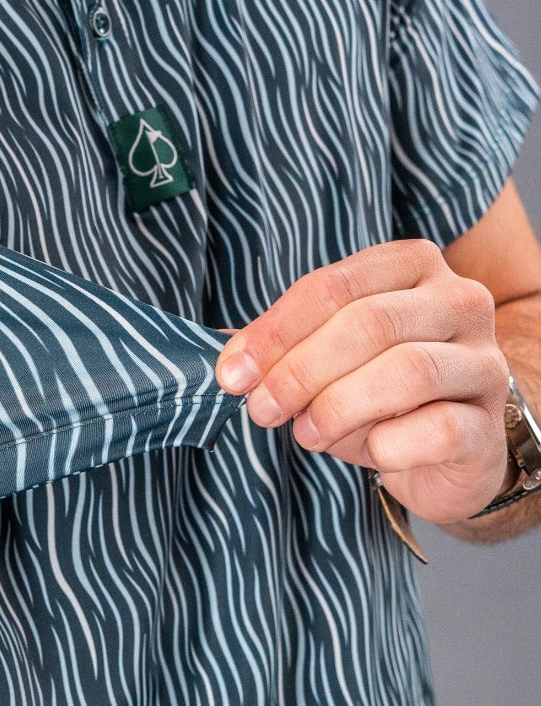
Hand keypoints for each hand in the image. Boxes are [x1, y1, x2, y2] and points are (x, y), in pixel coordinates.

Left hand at [214, 239, 512, 522]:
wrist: (453, 446)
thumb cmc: (381, 390)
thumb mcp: (329, 354)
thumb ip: (284, 346)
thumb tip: (226, 355)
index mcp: (412, 265)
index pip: (333, 286)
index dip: (276, 331)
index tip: (233, 371)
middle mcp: (459, 301)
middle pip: (368, 323)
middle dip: (300, 370)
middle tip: (261, 407)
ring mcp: (484, 361)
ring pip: (406, 370)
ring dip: (338, 406)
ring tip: (305, 433)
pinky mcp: (491, 424)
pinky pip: (439, 428)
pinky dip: (390, 444)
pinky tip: (372, 454)